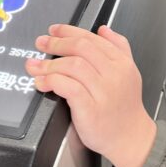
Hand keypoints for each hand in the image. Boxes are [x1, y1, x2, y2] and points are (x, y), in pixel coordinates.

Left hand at [26, 24, 156, 166]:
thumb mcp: (129, 72)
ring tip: (35, 66)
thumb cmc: (125, 107)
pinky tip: (42, 82)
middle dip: (57, 43)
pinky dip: (53, 81)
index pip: (92, 38)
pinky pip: (69, 88)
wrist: (130, 137)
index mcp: (122, 62)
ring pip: (73, 66)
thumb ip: (119, 47)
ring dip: (50, 64)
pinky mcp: (91, 109)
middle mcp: (114, 74)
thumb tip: (103, 29)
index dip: (69, 31)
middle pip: (81, 48)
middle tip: (41, 43)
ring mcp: (103, 92)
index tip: (53, 31)